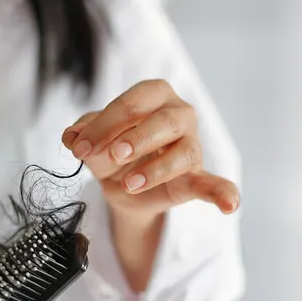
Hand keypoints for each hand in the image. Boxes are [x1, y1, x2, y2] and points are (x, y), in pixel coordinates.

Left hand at [61, 79, 239, 218]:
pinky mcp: (196, 177)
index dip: (104, 125)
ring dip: (156, 169)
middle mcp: (179, 114)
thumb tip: (72, 137)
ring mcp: (191, 145)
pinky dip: (223, 193)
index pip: (132, 103)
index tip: (78, 148)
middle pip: (164, 121)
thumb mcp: (91, 143)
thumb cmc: (110, 152)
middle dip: (135, 138)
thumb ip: (83, 136)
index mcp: (153, 95)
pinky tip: (230, 205)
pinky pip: (214, 185)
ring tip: (130, 184)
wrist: (120, 185)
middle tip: (113, 156)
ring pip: (184, 152)